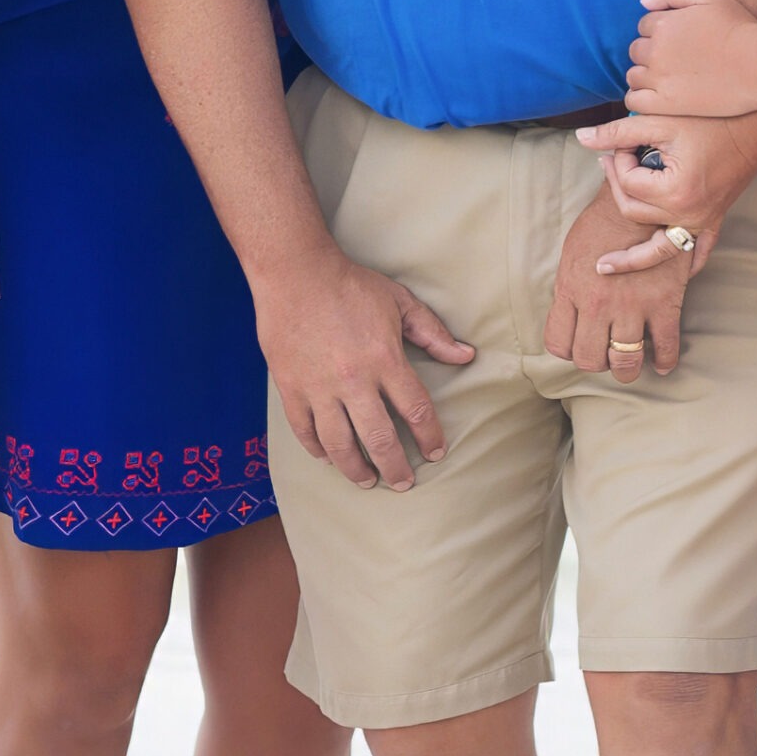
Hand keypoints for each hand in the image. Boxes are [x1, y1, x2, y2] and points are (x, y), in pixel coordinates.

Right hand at [250, 248, 475, 489]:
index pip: (416, 410)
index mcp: (384, 359)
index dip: (429, 436)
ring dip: (356, 469)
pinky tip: (328, 457)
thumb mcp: (398, 301)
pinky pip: (305, 430)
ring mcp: (319, 387)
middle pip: (380, 439)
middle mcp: (353, 380)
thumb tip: (466, 356)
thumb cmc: (349, 285)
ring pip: (340, 444)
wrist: (295, 272)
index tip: (435, 452)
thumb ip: (432, 333)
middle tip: (403, 483)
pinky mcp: (290, 388)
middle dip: (395, 468)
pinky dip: (317, 449)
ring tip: (367, 481)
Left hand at [543, 185, 697, 385]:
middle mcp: (598, 304)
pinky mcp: (664, 304)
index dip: (566, 349)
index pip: (558, 343)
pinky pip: (666, 346)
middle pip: (589, 359)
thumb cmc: (603, 223)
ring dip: (625, 369)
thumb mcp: (572, 253)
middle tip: (602, 354)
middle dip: (594, 361)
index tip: (576, 345)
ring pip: (625, 362)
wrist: (643, 202)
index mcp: (571, 290)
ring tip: (628, 364)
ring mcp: (632, 307)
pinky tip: (662, 363)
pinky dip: (665, 361)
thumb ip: (568, 288)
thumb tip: (566, 316)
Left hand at [575, 113, 756, 272]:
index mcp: (673, 192)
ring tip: (607, 267)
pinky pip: (697, 252)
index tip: (624, 142)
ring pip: (658, 247)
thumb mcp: (659, 122)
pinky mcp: (713, 221)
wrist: (754, 128)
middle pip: (633, 212)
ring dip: (633, 258)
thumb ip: (618, 133)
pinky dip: (685, 263)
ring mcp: (701, 222)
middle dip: (618, 186)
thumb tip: (581, 138)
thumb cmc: (708, 121)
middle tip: (612, 162)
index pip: (627, 183)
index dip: (618, 160)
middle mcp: (687, 215)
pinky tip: (677, 275)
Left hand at [625, 0, 756, 117]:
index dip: (662, 31)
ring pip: (634, 75)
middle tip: (676, 60)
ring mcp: (659, 79)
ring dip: (645, 75)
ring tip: (669, 78)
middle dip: (651, 52)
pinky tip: (657, 96)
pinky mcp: (666, 104)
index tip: (681, 40)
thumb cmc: (740, 27)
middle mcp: (656, 51)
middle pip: (636, 50)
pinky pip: (635, 101)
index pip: (645, 25)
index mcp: (663, 23)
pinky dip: (640, 97)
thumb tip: (643, 3)